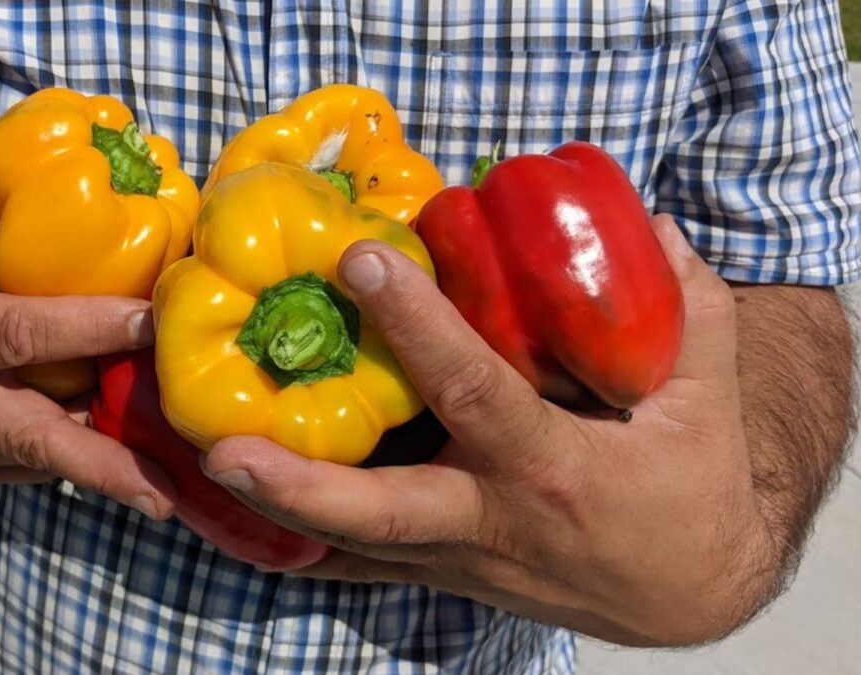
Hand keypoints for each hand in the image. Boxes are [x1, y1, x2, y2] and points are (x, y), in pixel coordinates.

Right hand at [0, 171, 174, 517]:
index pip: (18, 333)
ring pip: (39, 462)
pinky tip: (124, 451)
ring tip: (173, 477)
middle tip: (171, 488)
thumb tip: (66, 149)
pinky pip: (27, 466)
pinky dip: (75, 458)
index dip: (88, 330)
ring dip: (108, 467)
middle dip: (107, 464)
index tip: (151, 323)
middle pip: (33, 436)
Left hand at [202, 215, 776, 645]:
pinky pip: (356, 566)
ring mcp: (457, 559)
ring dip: (273, 511)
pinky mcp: (440, 574)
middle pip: (381, 513)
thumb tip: (648, 224)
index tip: (365, 263)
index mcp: (554, 466)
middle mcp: (491, 521)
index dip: (420, 330)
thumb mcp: (710, 397)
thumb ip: (687, 308)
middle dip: (299, 485)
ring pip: (351, 545)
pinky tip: (230, 508)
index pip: (476, 393)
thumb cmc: (695, 486)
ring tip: (197, 465)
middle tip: (222, 448)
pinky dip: (294, 540)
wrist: (687, 593)